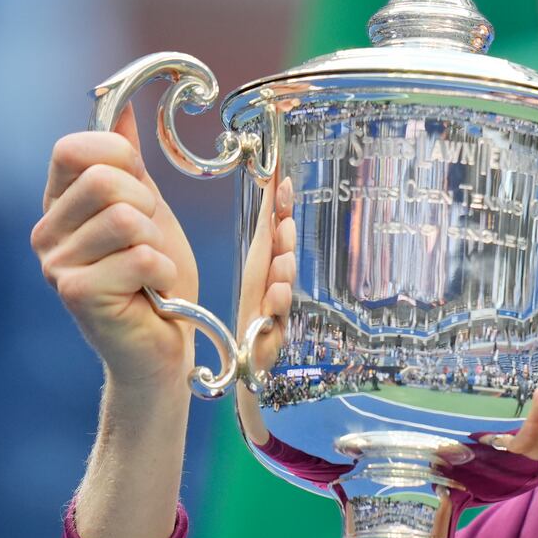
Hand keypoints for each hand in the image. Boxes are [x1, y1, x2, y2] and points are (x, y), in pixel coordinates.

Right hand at [31, 103, 198, 390]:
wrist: (162, 347)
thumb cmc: (155, 281)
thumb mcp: (149, 211)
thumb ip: (130, 164)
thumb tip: (120, 107)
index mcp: (59, 205)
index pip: (76, 149)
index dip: (120, 160)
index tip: (140, 191)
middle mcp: (45, 232)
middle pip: (104, 180)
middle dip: (147, 209)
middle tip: (148, 244)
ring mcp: (56, 264)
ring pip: (125, 218)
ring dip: (156, 244)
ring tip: (149, 270)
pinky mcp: (75, 293)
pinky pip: (139, 256)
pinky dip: (161, 273)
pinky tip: (151, 292)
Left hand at [235, 167, 296, 373]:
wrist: (250, 359)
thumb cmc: (255, 312)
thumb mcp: (258, 272)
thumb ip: (269, 233)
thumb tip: (275, 194)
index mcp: (267, 263)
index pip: (275, 228)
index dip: (280, 204)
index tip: (283, 178)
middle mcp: (276, 281)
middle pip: (284, 255)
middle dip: (286, 239)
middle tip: (285, 221)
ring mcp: (278, 308)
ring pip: (282, 285)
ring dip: (284, 272)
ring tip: (282, 261)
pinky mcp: (275, 333)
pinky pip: (276, 317)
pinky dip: (277, 305)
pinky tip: (276, 293)